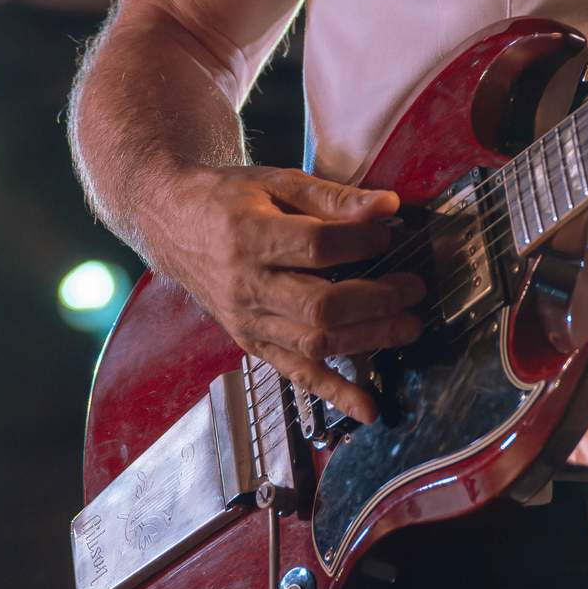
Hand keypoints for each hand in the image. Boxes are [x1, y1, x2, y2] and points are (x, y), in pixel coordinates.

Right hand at [149, 165, 423, 426]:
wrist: (173, 225)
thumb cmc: (230, 198)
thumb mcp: (277, 181)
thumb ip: (332, 197)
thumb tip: (388, 206)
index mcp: (250, 236)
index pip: (316, 247)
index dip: (361, 243)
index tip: (390, 235)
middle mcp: (247, 286)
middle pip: (320, 305)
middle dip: (376, 300)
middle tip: (414, 288)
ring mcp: (248, 322)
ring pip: (314, 342)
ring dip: (369, 339)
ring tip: (408, 325)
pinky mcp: (251, 344)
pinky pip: (296, 374)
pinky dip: (335, 393)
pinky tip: (369, 407)